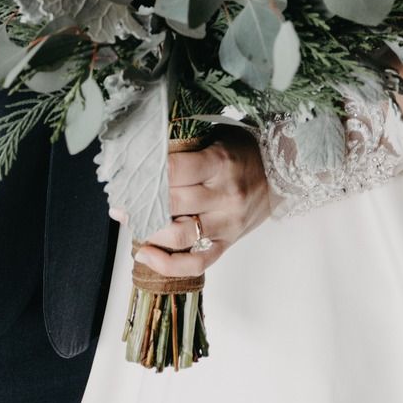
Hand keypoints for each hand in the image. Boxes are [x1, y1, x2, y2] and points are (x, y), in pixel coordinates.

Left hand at [132, 129, 269, 281]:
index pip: (175, 168)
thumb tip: (143, 156)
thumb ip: (187, 147)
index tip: (126, 175)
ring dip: (148, 232)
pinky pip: (197, 262)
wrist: (282, 171)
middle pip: (172, 202)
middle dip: (140, 203)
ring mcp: (227, 223)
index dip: (146, 173)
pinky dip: (168, 264)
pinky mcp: (229, 242)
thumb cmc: (243, 151)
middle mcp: (224, 194)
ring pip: (179, 235)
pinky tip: (147, 255)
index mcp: (219, 162)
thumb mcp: (217, 137)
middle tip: (120, 199)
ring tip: (130, 223)